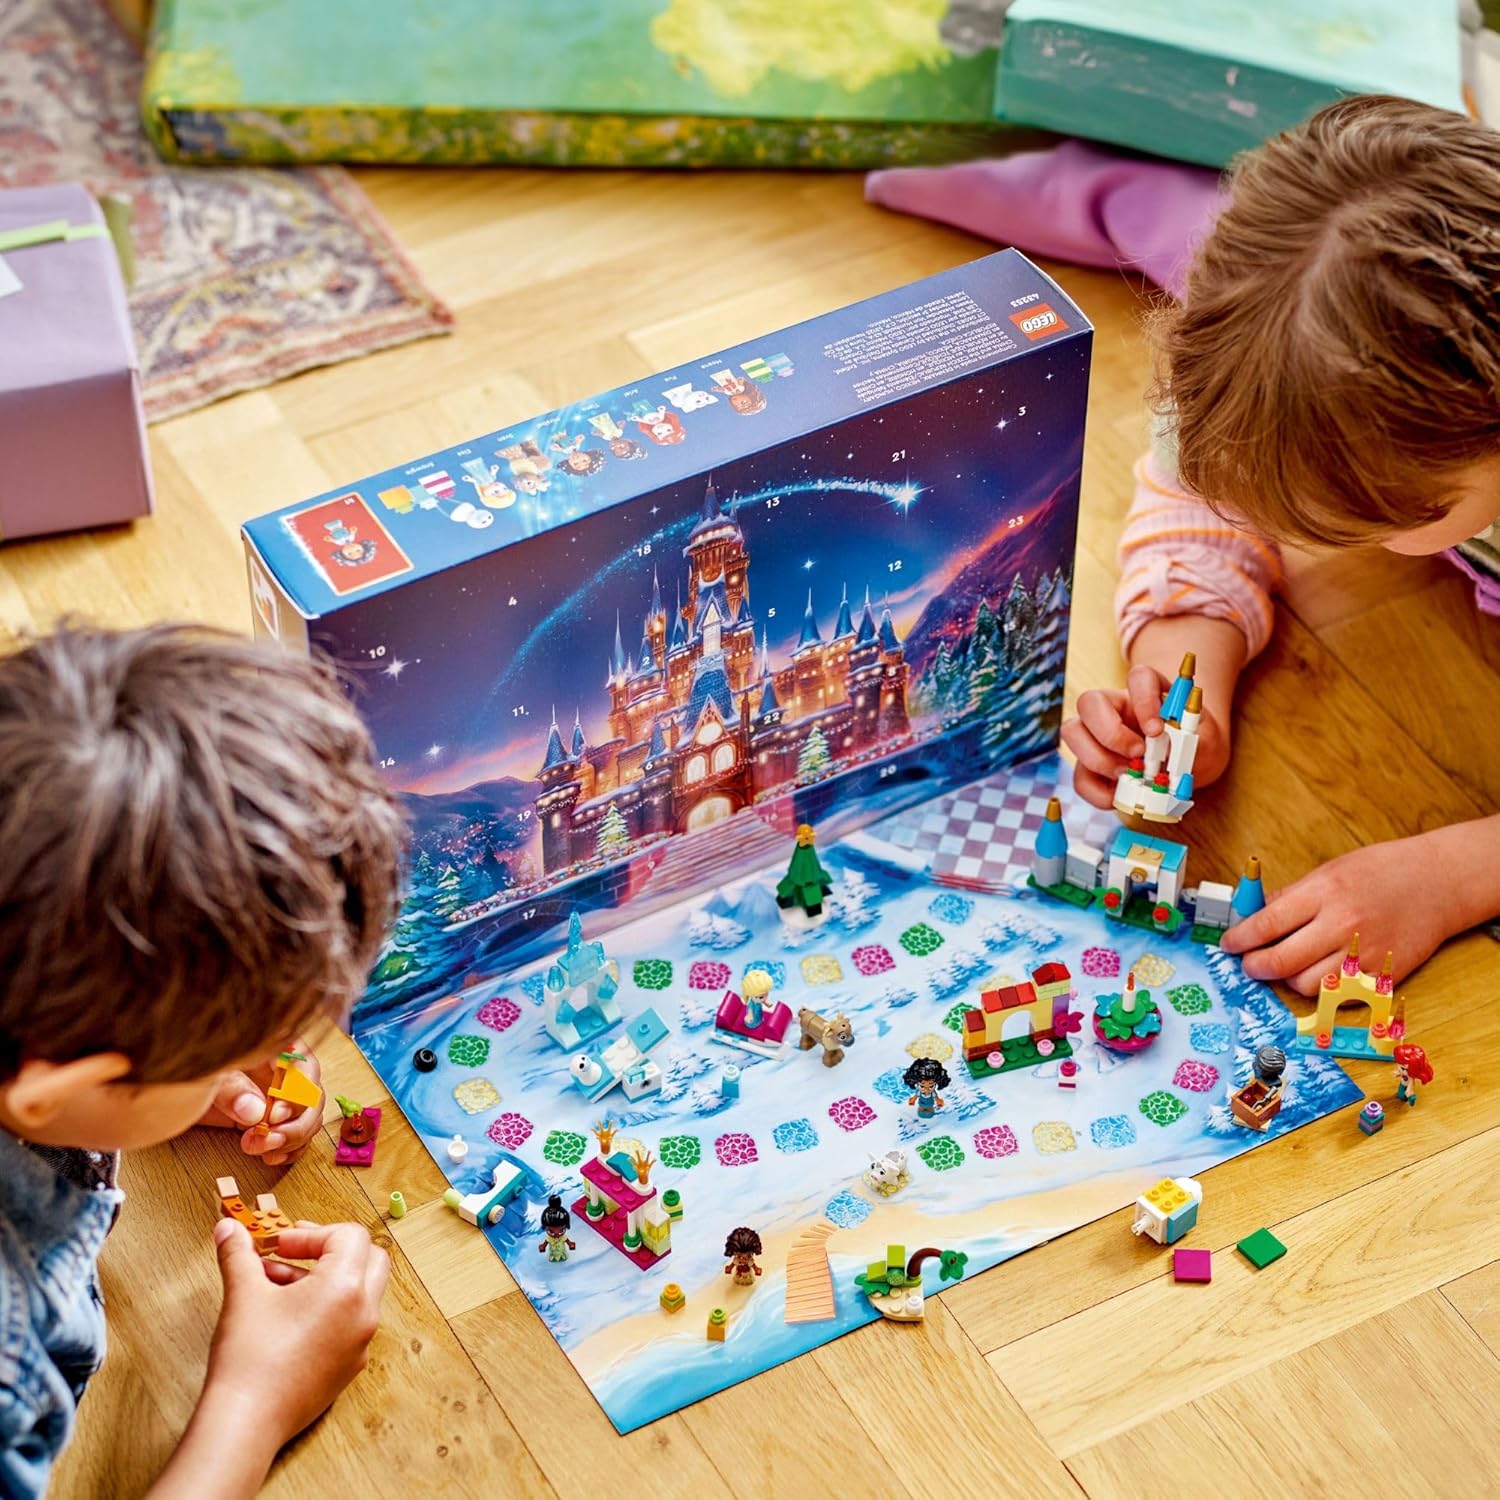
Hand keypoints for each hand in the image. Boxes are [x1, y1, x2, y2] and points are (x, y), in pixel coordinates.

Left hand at [197, 1043, 323, 1166]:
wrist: (170, 1090)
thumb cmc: (189, 1069)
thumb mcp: (206, 1072)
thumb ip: (230, 1089)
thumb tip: (255, 1112)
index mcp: (272, 1046)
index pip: (304, 1065)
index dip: (297, 1093)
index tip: (274, 1116)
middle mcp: (281, 1070)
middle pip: (311, 1095)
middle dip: (295, 1123)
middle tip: (269, 1141)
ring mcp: (278, 1095)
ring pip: (308, 1117)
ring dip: (292, 1139)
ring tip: (263, 1151)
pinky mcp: (270, 1118)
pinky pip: (295, 1133)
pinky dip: (289, 1149)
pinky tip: (272, 1157)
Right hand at [206, 1217, 388, 1445]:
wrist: (246, 1422)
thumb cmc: (249, 1356)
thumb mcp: (243, 1293)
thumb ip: (238, 1253)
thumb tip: (228, 1228)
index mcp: (347, 1287)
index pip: (350, 1236)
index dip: (313, 1233)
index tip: (280, 1244)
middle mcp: (364, 1313)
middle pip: (368, 1259)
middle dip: (332, 1249)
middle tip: (294, 1252)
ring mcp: (360, 1343)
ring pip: (359, 1293)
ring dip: (324, 1280)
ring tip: (276, 1286)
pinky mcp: (349, 1367)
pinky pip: (349, 1324)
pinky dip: (327, 1310)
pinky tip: (286, 1318)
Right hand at [1062, 664, 1229, 809]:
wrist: (1190, 765)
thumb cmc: (1195, 746)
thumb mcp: (1205, 742)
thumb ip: (1191, 745)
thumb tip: (1166, 755)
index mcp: (1147, 692)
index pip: (1139, 677)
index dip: (1144, 699)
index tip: (1158, 730)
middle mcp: (1114, 708)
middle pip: (1089, 702)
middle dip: (1110, 733)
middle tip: (1138, 755)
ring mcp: (1096, 735)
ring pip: (1072, 733)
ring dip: (1098, 759)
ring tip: (1129, 776)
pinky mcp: (1090, 765)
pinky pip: (1080, 776)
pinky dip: (1098, 792)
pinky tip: (1122, 795)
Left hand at [1220, 835, 1456, 994]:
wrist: (1436, 883)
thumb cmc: (1379, 872)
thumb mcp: (1327, 872)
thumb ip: (1289, 897)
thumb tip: (1251, 917)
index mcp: (1323, 893)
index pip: (1266, 924)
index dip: (1240, 938)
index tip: (1228, 944)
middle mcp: (1342, 925)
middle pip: (1280, 961)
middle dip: (1254, 966)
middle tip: (1248, 963)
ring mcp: (1363, 953)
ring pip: (1305, 984)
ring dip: (1286, 978)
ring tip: (1286, 964)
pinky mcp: (1381, 975)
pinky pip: (1336, 994)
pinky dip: (1319, 987)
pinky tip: (1317, 971)